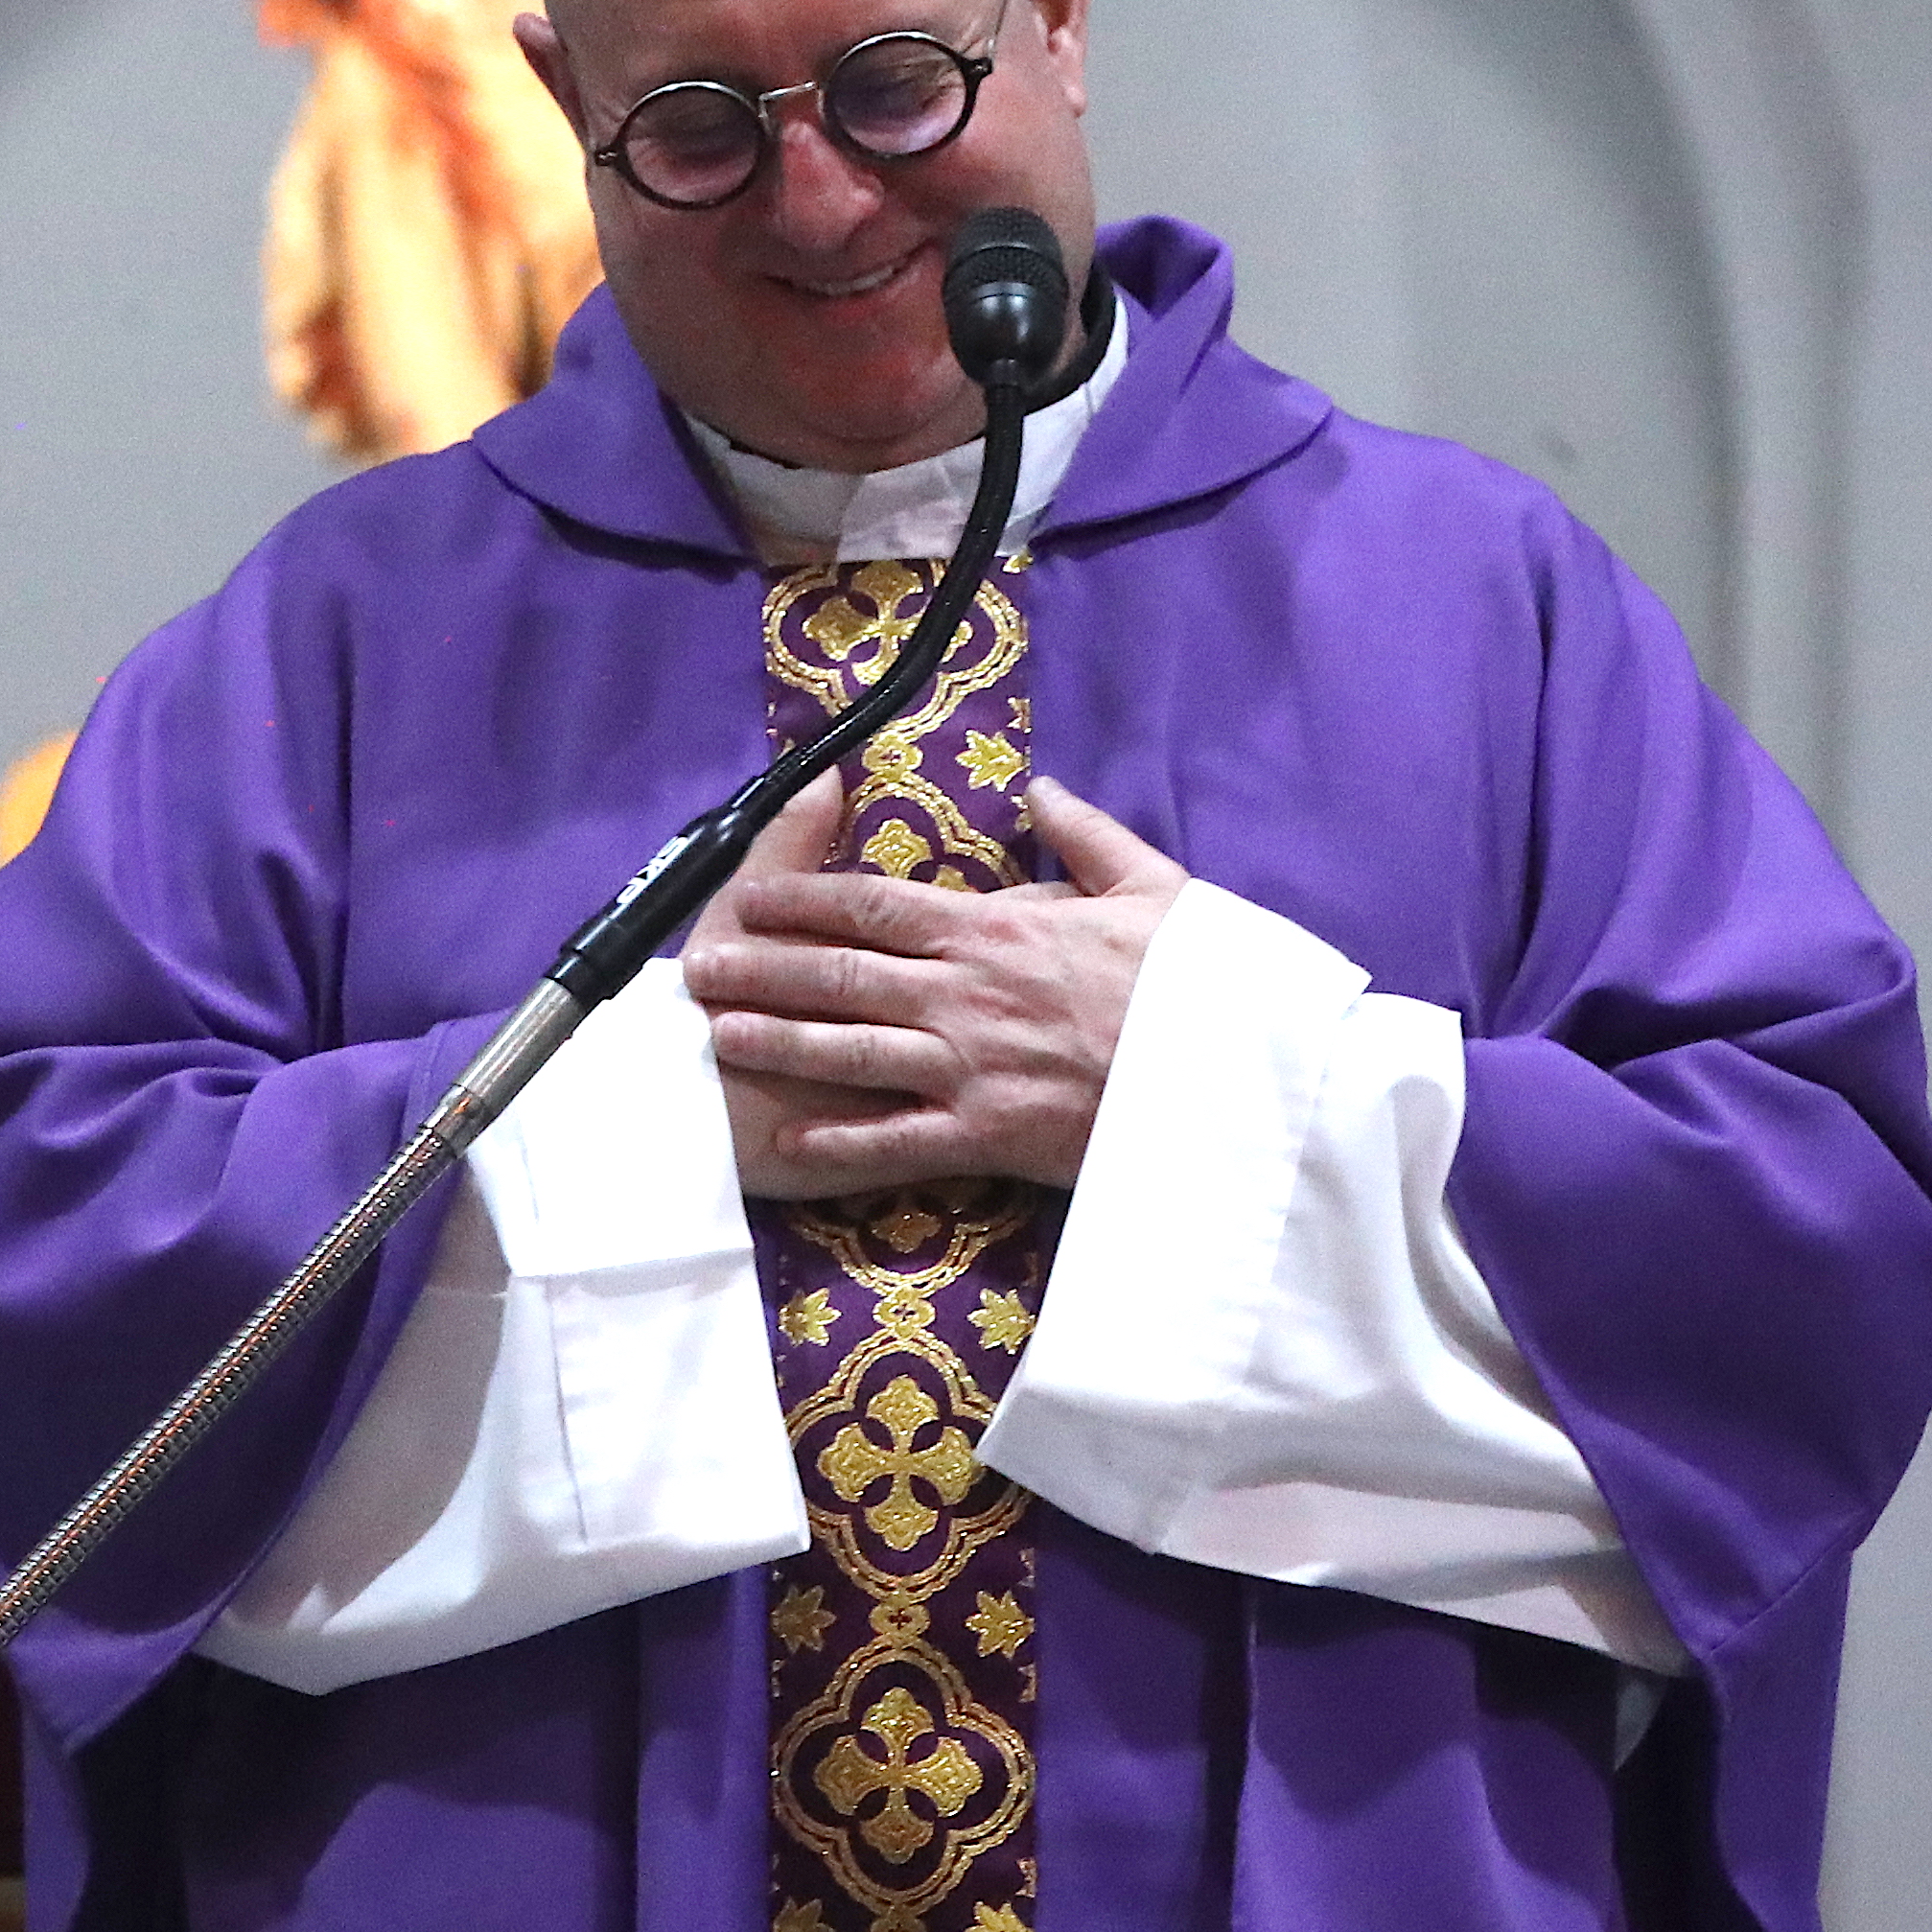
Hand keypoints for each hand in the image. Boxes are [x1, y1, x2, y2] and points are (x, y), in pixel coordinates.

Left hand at [684, 774, 1190, 1197]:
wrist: (1235, 1072)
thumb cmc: (1195, 979)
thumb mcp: (1151, 884)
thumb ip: (1085, 836)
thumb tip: (1041, 789)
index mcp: (995, 927)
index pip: (873, 903)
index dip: (802, 898)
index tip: (752, 895)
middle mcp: (963, 991)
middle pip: (839, 972)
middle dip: (762, 969)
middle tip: (696, 970)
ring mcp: (968, 1065)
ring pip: (849, 1050)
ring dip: (778, 1042)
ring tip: (719, 1037)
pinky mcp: (986, 1133)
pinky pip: (897, 1138)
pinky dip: (840, 1141)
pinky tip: (792, 1142)